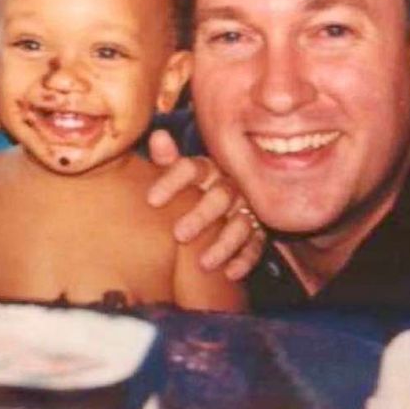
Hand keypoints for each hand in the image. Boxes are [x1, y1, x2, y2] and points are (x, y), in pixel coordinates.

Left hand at [146, 130, 266, 280]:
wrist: (219, 209)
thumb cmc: (192, 189)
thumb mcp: (178, 175)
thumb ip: (167, 160)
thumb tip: (157, 135)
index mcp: (208, 169)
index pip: (192, 168)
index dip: (172, 181)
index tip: (151, 200)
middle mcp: (230, 187)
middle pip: (220, 197)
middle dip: (200, 216)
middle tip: (178, 235)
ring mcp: (246, 210)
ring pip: (240, 224)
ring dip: (223, 244)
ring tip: (204, 263)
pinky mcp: (258, 233)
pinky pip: (256, 246)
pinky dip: (244, 260)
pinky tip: (230, 273)